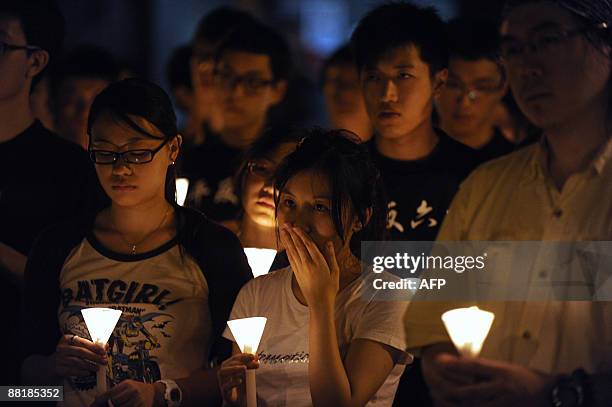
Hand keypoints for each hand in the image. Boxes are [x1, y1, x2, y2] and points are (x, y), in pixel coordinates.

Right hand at [51, 334, 106, 377]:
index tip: (104, 350)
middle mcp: (62, 348)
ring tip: (97, 368)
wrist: (49, 366)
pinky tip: (88, 373)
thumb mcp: (76, 348)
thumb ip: (90, 346)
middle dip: (94, 356)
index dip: (94, 346)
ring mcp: (59, 359)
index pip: (82, 342)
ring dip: (89, 365)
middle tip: (104, 360)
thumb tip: (106, 346)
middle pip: (81, 352)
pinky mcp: (58, 369)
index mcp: (67, 339)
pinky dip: (80, 372)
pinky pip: (71, 370)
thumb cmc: (67, 355)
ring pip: (77, 362)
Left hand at [90, 380, 159, 406]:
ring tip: (117, 404)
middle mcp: (133, 392)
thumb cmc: (137, 389)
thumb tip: (97, 399)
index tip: (93, 405)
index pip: (109, 393)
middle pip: (113, 402)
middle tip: (103, 405)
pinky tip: (123, 406)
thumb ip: (113, 391)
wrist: (152, 393)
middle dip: (107, 405)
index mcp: (127, 384)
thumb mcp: (126, 386)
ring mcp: (137, 401)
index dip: (99, 401)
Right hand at [217, 353, 258, 405]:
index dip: (244, 355)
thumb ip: (250, 366)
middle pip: (229, 364)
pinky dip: (233, 382)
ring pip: (223, 373)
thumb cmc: (241, 387)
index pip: (234, 358)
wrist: (237, 402)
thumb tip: (256, 357)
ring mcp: (223, 383)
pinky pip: (225, 386)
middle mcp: (224, 374)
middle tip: (252, 361)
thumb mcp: (246, 375)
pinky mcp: (224, 393)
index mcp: (228, 367)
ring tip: (244, 368)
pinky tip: (240, 380)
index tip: (254, 356)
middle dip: (241, 361)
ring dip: (234, 368)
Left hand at [280, 225, 339, 308]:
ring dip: (287, 240)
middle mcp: (307, 264)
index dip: (301, 235)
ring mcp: (300, 269)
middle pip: (298, 245)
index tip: (296, 227)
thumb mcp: (335, 271)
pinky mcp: (296, 273)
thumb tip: (329, 242)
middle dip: (291, 234)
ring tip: (283, 231)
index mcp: (318, 262)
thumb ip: (331, 255)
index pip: (308, 244)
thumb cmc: (330, 287)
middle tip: (286, 224)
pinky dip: (288, 250)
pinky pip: (291, 259)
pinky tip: (286, 245)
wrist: (319, 302)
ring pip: (292, 251)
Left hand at [422, 348, 552, 406]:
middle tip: (429, 378)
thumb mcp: (506, 367)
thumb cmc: (527, 380)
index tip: (437, 360)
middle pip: (462, 391)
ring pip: (465, 405)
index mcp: (501, 373)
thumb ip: (484, 367)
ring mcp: (498, 405)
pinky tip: (447, 404)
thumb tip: (459, 363)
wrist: (551, 398)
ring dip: (445, 400)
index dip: (452, 364)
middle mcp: (498, 390)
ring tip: (434, 394)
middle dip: (441, 385)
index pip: (472, 367)